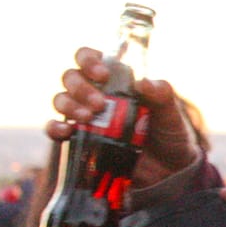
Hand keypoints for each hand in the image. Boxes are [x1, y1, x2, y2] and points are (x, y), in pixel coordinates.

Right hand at [47, 48, 198, 188]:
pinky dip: (55, 128)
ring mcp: (84, 115)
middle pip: (71, 77)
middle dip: (81, 88)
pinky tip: (65, 132)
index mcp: (115, 79)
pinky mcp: (78, 138)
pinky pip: (55, 128)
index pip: (89, 57)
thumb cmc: (169, 133)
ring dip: (69, 105)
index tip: (103, 74)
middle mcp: (95, 93)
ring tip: (88, 118)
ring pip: (61, 99)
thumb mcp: (171, 113)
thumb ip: (162, 95)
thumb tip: (143, 82)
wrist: (168, 169)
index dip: (89, 60)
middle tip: (99, 104)